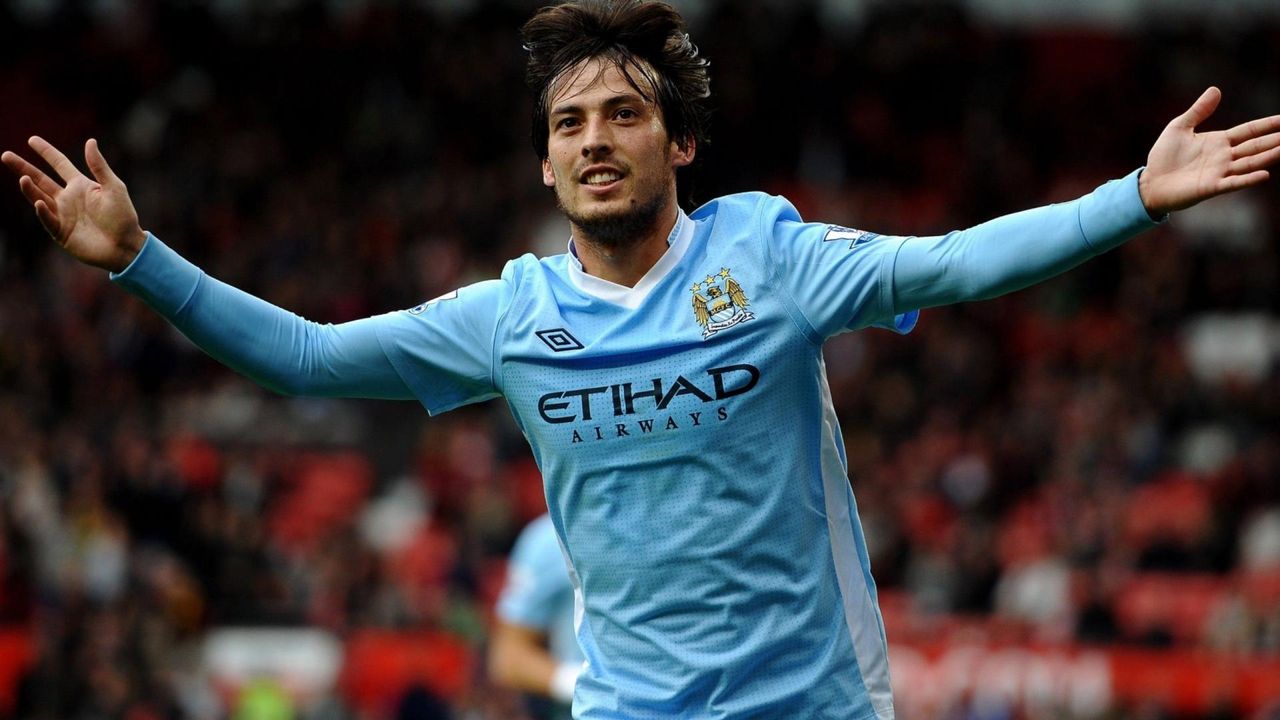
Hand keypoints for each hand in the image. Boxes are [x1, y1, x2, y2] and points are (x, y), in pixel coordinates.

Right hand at [2, 137, 144, 272]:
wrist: (125, 246)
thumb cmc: (123, 217)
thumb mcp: (114, 188)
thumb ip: (99, 166)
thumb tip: (90, 141)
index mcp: (81, 185)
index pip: (59, 164)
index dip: (46, 152)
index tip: (32, 140)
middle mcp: (68, 198)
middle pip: (40, 179)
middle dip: (23, 168)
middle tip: (6, 155)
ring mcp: (63, 215)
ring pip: (39, 197)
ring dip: (30, 189)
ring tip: (23, 178)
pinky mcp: (61, 232)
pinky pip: (48, 219)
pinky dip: (43, 211)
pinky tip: (39, 202)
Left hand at [1139, 87, 1279, 216]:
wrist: (1150, 182)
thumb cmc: (1163, 156)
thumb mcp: (1179, 127)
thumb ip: (1198, 110)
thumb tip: (1216, 89)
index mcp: (1219, 141)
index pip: (1250, 131)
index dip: (1268, 125)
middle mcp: (1225, 156)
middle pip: (1256, 146)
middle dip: (1275, 140)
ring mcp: (1220, 171)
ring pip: (1250, 162)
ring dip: (1268, 156)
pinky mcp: (1211, 186)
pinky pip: (1234, 182)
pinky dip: (1248, 179)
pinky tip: (1264, 174)